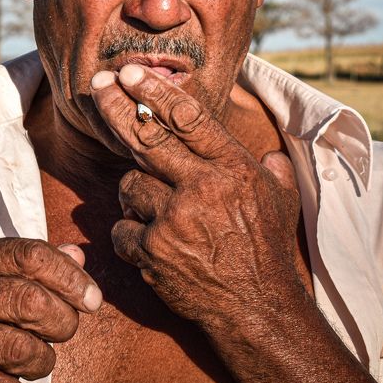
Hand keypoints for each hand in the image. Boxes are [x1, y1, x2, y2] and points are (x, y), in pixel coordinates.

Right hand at [0, 239, 100, 382]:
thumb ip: (34, 265)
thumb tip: (78, 257)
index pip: (31, 256)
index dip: (71, 278)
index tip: (92, 299)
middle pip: (30, 301)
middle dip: (63, 321)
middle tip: (64, 332)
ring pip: (20, 349)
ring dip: (44, 361)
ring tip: (38, 360)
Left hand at [90, 63, 303, 337]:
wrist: (258, 309)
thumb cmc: (268, 251)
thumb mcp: (282, 200)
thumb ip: (273, 169)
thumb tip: (269, 151)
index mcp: (233, 168)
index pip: (188, 117)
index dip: (155, 91)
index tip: (130, 73)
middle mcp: (203, 187)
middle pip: (146, 136)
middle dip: (117, 107)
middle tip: (101, 85)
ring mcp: (175, 219)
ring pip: (130, 184)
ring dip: (135, 193)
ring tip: (157, 209)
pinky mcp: (153, 251)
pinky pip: (121, 227)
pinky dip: (129, 233)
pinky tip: (149, 242)